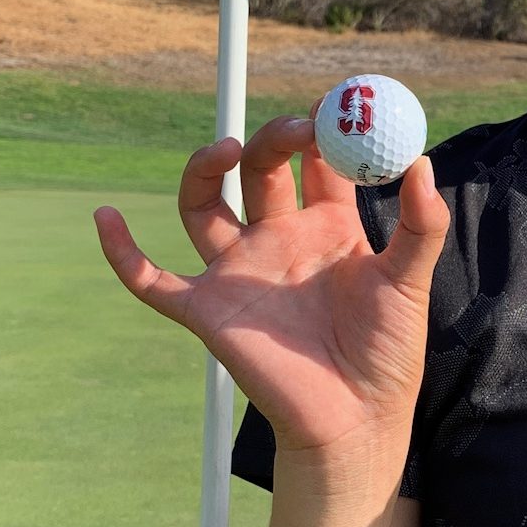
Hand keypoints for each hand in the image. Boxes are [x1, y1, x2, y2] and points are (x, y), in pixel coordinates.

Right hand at [92, 115, 449, 456]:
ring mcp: (239, 272)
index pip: (315, 161)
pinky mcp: (208, 310)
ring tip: (225, 149)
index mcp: (328, 225)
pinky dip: (122, 251)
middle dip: (272, 141)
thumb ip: (421, 224)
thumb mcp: (410, 280)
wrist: (358, 418)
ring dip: (203, 171)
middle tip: (296, 129)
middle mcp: (279, 239)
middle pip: (259, 171)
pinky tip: (104, 217)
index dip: (321, 130)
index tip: (334, 108)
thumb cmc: (389, 352)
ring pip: (202, 207)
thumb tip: (423, 162)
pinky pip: (151, 281)